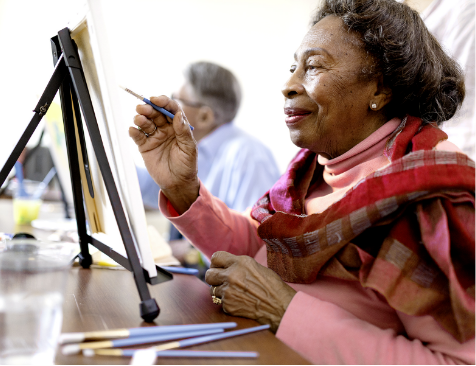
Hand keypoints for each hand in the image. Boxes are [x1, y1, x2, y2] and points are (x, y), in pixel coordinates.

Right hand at [130, 96, 198, 213]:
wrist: (178, 183)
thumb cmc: (187, 165)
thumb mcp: (189, 148)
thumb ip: (183, 131)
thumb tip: (178, 114)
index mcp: (178, 126)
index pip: (171, 109)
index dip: (163, 102)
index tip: (156, 100)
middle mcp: (166, 129)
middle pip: (156, 113)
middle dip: (149, 108)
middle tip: (143, 107)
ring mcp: (155, 137)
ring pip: (146, 123)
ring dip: (141, 118)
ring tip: (139, 119)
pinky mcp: (145, 146)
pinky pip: (138, 136)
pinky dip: (134, 131)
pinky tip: (133, 130)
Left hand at [205, 251, 296, 332]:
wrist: (279, 307)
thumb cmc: (272, 286)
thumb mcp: (256, 267)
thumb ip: (239, 265)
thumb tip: (226, 266)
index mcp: (240, 262)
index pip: (216, 257)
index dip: (216, 263)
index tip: (218, 267)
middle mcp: (231, 275)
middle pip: (209, 274)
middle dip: (213, 277)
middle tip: (220, 280)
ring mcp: (228, 291)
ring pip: (213, 289)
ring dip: (220, 291)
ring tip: (232, 292)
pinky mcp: (228, 305)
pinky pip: (221, 302)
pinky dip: (227, 303)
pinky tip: (239, 302)